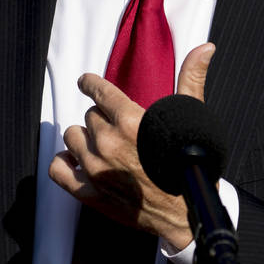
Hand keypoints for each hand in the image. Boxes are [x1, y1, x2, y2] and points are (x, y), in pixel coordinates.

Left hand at [49, 43, 214, 248]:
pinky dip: (64, 163)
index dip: (91, 84)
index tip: (87, 82)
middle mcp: (108, 142)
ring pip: (73, 137)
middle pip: (90, 116)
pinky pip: (58, 169)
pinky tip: (77, 161)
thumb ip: (191, 79)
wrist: (188, 215)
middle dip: (102, 120)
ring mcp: (95, 168)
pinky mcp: (89, 192)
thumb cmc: (191, 168)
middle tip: (118, 130)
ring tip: (101, 146)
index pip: (98, 90)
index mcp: (130, 121)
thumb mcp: (192, 118)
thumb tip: (204, 48)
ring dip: (85, 139)